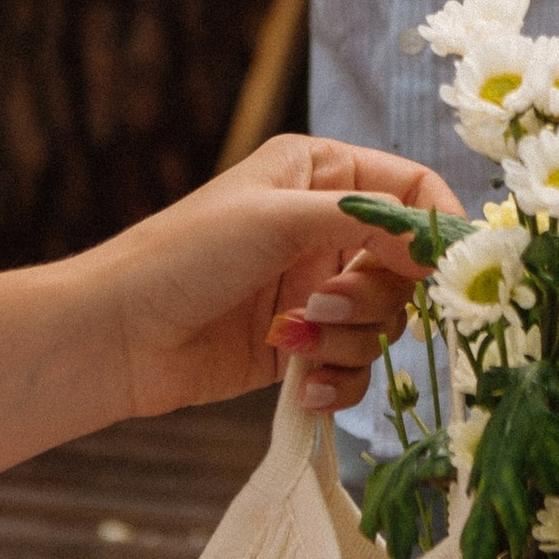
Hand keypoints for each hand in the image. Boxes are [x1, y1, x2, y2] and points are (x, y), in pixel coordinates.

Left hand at [66, 134, 459, 424]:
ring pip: (383, 321)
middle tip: (327, 303)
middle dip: (375, 295)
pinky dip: (339, 378)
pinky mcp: (301, 344)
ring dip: (350, 339)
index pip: (411, 190)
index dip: (435, 229)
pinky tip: (304, 385)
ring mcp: (313, 289)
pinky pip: (354, 364)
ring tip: (295, 341)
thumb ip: (365, 220)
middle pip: (406, 266)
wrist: (116, 337)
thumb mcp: (277, 217)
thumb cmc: (183, 256)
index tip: (442, 270)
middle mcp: (322, 228)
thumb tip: (437, 240)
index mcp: (318, 174)